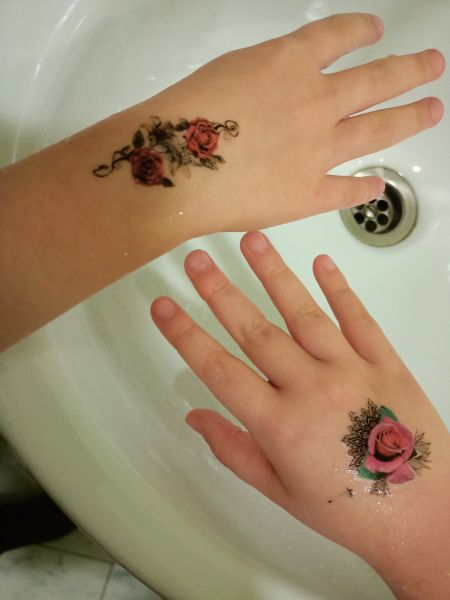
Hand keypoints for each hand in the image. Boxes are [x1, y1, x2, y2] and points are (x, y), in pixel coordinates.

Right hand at [151, 12, 444, 233]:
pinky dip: (365, 189)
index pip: (338, 36)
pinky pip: (348, 190)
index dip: (361, 31)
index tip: (375, 31)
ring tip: (431, 109)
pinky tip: (377, 186)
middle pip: (378, 78)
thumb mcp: (225, 72)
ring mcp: (319, 149)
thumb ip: (263, 78)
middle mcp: (316, 101)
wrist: (176, 167)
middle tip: (432, 65)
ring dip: (410, 116)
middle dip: (410, 69)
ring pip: (379, 128)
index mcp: (289, 62)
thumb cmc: (183, 115)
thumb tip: (275, 94)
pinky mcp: (310, 193)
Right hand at [151, 231, 449, 598]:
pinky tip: (321, 263)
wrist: (422, 514)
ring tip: (251, 241)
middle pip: (255, 331)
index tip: (163, 307)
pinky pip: (358, 317)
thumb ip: (234, 450)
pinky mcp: (385, 361)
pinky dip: (339, 288)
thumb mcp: (281, 490)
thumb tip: (196, 416)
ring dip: (273, 274)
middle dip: (220, 292)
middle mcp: (311, 389)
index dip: (185, 335)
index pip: (219, 370)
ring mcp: (351, 370)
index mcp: (279, 425)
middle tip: (196, 260)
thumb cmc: (350, 508)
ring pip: (303, 313)